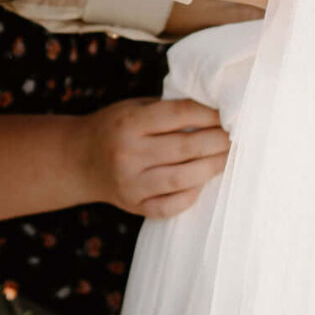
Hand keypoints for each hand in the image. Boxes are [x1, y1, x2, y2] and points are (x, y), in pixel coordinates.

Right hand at [79, 95, 229, 218]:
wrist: (79, 159)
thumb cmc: (116, 127)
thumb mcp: (134, 108)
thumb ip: (167, 110)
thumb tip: (216, 110)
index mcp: (129, 122)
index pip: (178, 114)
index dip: (209, 114)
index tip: (228, 113)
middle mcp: (128, 153)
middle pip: (185, 147)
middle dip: (218, 141)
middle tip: (236, 136)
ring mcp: (130, 183)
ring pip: (182, 178)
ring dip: (212, 167)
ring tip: (228, 158)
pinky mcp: (133, 206)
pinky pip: (169, 207)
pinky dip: (190, 196)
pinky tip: (201, 183)